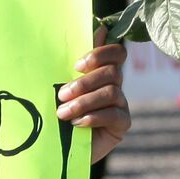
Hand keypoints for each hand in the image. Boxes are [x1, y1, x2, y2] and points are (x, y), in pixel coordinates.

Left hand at [59, 27, 130, 164]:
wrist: (58, 148)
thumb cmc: (57, 113)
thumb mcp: (60, 87)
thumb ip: (72, 65)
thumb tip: (92, 30)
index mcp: (101, 72)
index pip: (116, 53)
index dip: (101, 54)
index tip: (76, 66)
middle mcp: (115, 86)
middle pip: (112, 73)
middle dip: (84, 83)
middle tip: (61, 95)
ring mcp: (120, 105)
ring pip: (111, 93)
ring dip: (84, 102)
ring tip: (63, 113)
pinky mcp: (121, 124)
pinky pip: (114, 115)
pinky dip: (93, 117)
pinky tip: (77, 123)